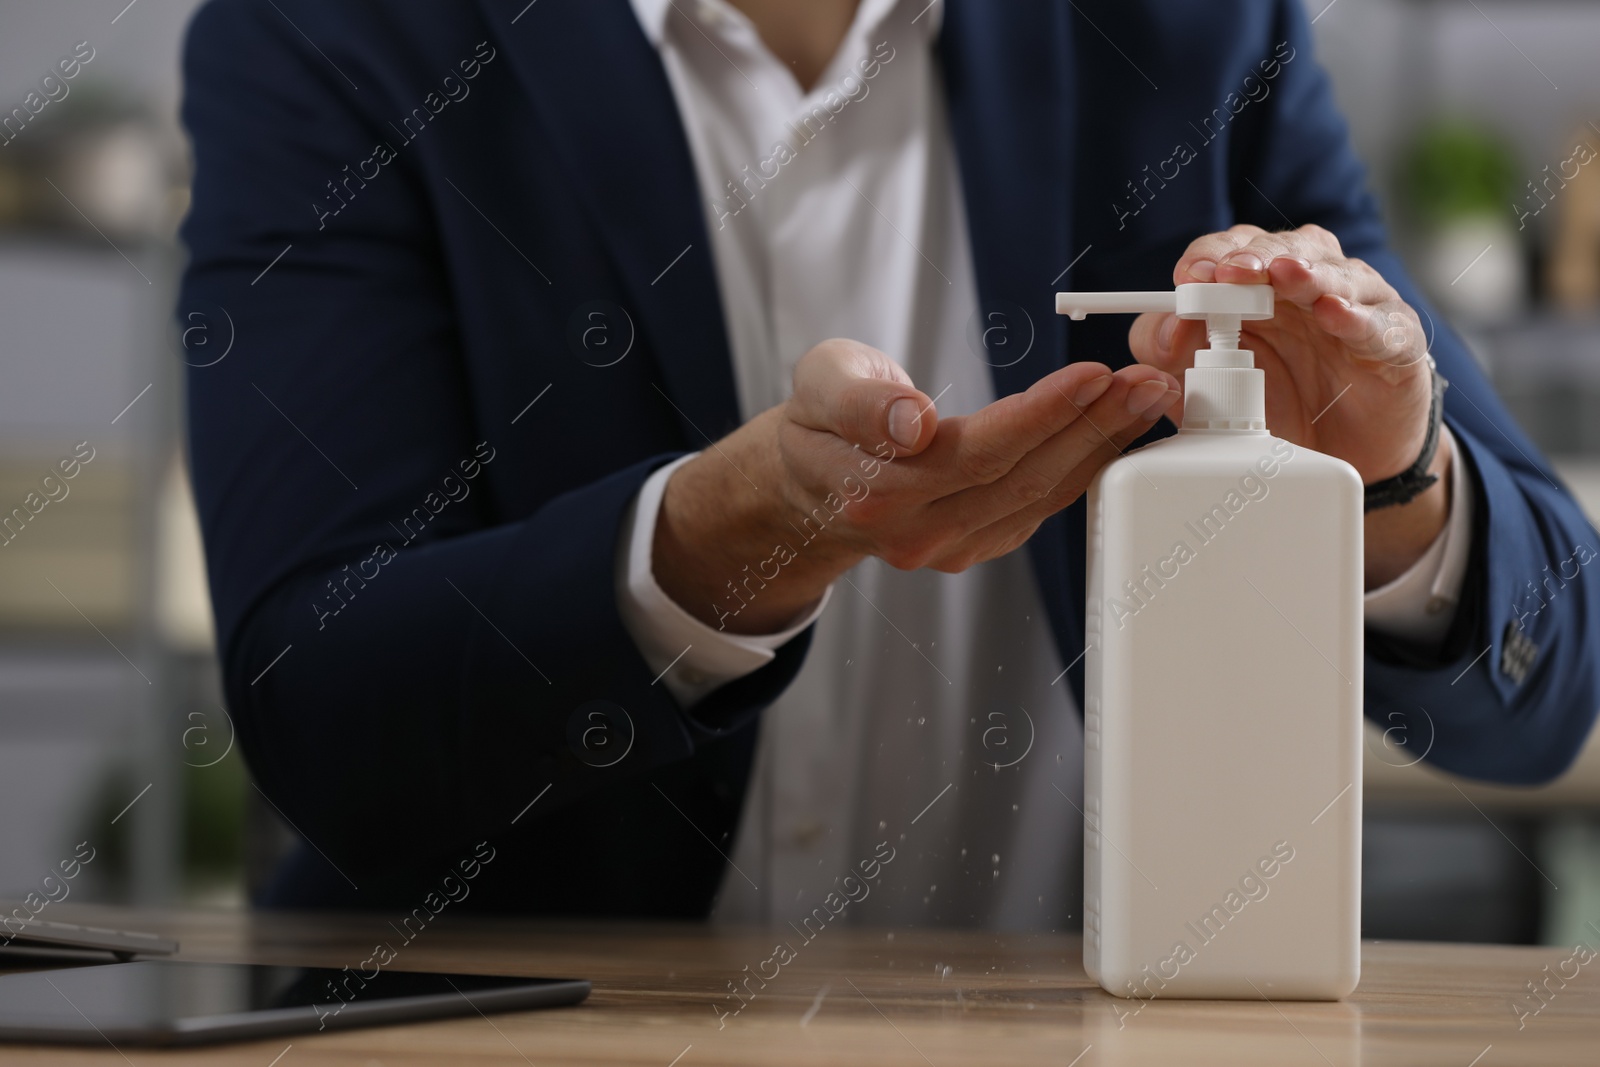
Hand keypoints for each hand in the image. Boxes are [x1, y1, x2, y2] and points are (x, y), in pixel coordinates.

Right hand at [654, 338, 1179, 632]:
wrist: (811, 482)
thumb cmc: (821, 421)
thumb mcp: (820, 382)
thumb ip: (859, 399)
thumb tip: (911, 423)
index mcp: (875, 490)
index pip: (975, 453)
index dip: (1040, 416)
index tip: (1092, 377)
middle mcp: (915, 531)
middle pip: (1022, 478)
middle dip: (1092, 427)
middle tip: (1147, 383)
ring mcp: (948, 548)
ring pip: (1040, 496)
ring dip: (1100, 447)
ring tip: (1144, 399)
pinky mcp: (975, 546)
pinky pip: (1041, 506)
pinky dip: (1082, 467)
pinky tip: (1112, 431)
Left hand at [1127, 224, 1451, 587]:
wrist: (1341, 454)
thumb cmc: (1274, 404)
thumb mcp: (1204, 382)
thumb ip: (1170, 352)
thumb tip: (1162, 326)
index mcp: (1258, 285)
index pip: (1232, 250)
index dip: (1209, 257)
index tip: (1189, 276)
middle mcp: (1308, 283)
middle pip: (1283, 248)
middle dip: (1255, 256)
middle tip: (1232, 270)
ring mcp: (1357, 305)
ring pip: (1335, 273)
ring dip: (1306, 272)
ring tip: (1283, 274)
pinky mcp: (1396, 340)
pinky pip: (1379, 323)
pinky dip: (1356, 317)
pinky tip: (1334, 313)